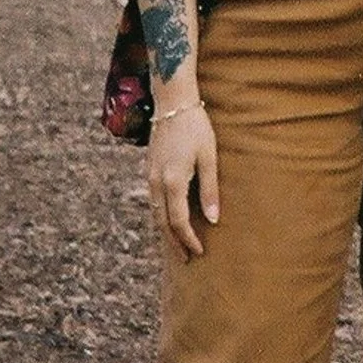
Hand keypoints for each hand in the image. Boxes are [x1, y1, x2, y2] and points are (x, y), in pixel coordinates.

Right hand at [148, 104, 219, 259]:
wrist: (173, 103)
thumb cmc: (196, 127)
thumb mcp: (209, 157)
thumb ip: (210, 189)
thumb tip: (213, 219)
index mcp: (173, 182)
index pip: (178, 222)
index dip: (188, 240)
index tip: (199, 252)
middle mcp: (157, 183)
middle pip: (163, 223)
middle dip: (174, 243)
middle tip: (186, 259)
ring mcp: (150, 177)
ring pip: (155, 213)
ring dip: (166, 231)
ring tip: (178, 244)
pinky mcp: (149, 170)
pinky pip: (153, 201)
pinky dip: (161, 216)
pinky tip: (169, 219)